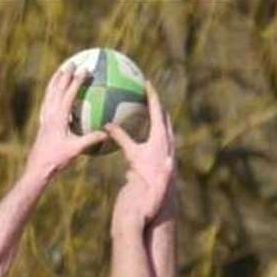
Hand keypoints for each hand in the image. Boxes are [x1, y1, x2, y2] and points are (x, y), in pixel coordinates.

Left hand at [27, 63, 105, 175]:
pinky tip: (53, 93)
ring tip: (61, 71)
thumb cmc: (56, 160)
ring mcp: (45, 117)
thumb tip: (107, 133)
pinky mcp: (42, 123)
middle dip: (65, 74)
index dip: (77, 80)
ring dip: (56, 80)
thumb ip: (90, 140)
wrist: (38, 167)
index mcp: (58, 117)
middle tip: (73, 62)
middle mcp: (50, 113)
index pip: (69, 93)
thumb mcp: (75, 150)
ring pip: (49, 93)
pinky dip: (51, 93)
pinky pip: (47, 102)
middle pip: (57, 88)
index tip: (85, 69)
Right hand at [107, 83, 175, 222]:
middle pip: (164, 115)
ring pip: (166, 126)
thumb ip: (121, 138)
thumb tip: (107, 126)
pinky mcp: (167, 157)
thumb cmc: (146, 175)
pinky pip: (162, 138)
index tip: (146, 81)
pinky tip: (148, 137)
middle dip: (157, 103)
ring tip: (151, 111)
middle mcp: (168, 139)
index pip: (157, 108)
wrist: (160, 194)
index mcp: (161, 135)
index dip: (152, 94)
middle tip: (149, 92)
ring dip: (158, 117)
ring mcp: (170, 148)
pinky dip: (156, 131)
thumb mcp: (131, 154)